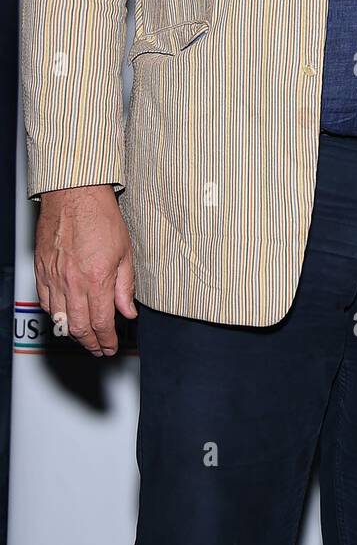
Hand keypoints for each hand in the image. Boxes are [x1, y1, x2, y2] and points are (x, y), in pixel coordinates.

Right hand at [35, 185, 136, 356]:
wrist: (74, 196)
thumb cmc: (100, 217)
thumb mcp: (125, 252)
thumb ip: (126, 286)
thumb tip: (128, 311)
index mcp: (96, 280)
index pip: (101, 323)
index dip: (107, 340)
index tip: (111, 346)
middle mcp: (72, 283)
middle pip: (78, 327)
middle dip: (90, 343)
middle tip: (99, 348)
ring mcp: (54, 278)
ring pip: (60, 319)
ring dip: (73, 332)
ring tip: (85, 336)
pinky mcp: (41, 270)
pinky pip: (46, 302)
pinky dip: (56, 314)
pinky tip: (66, 315)